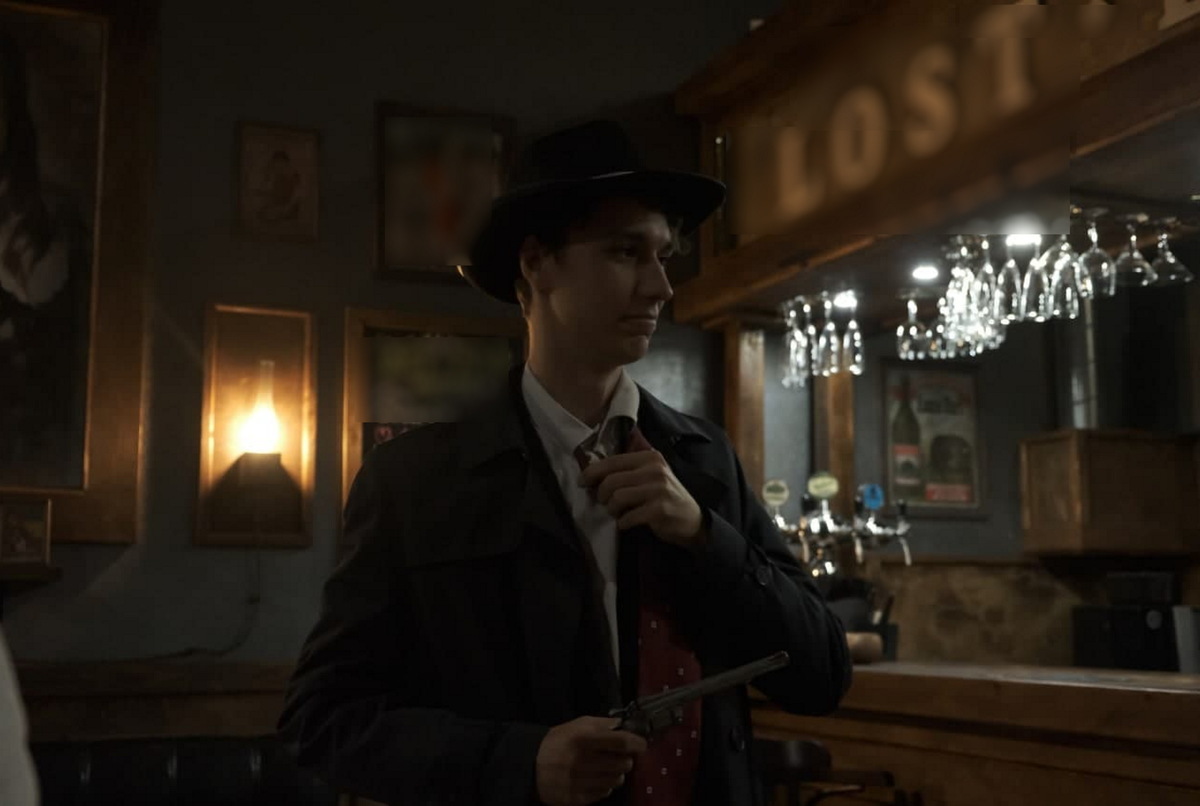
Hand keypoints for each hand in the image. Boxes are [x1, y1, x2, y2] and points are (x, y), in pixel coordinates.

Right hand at [536, 716, 646, 805]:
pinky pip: (603, 793)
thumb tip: (622, 725)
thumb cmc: (557, 742)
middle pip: (623, 764)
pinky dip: (605, 786)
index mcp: (584, 739)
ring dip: (616, 774)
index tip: (640, 744)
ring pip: (615, 780)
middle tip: (620, 756)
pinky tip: (597, 779)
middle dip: (626, 759)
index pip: (621, 742)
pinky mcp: (576, 798)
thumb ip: (601, 723)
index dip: (636, 743)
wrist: (529, 766)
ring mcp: (580, 783)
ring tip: (607, 768)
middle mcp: (583, 762)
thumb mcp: (576, 725)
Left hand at [578, 449, 706, 548]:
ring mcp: (658, 490)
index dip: (592, 472)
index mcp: (649, 457)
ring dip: (611, 510)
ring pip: (617, 498)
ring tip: (617, 513)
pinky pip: (627, 517)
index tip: (582, 483)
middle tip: (603, 503)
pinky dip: (622, 523)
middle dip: (601, 495)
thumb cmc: (664, 496)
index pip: (612, 461)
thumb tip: (590, 474)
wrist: (692, 520)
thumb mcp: (650, 476)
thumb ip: (626, 471)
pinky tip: (627, 523)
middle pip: (611, 481)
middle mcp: (654, 470)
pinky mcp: (659, 510)